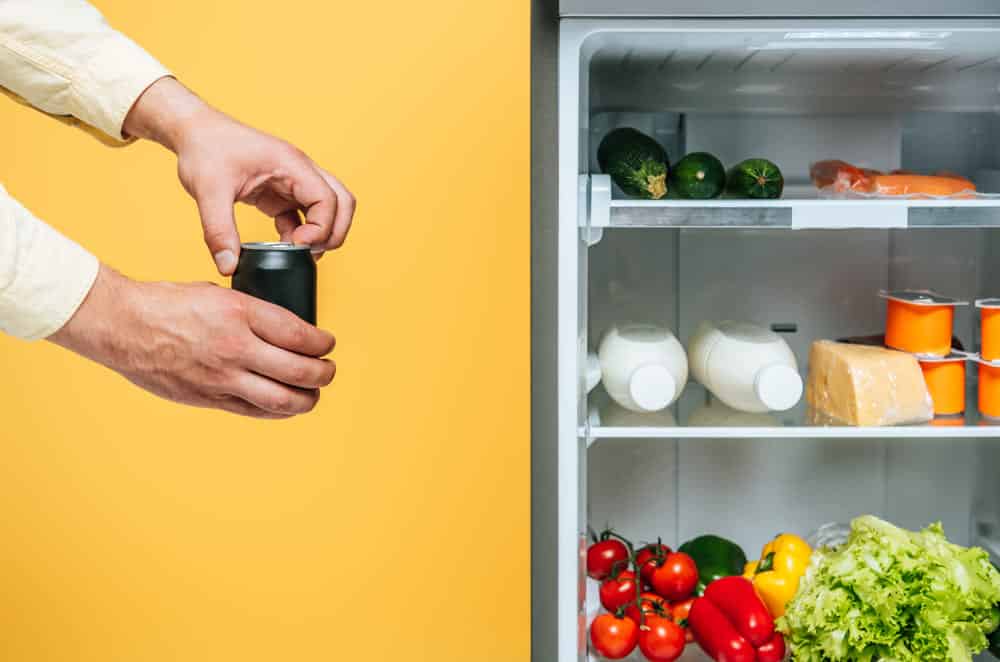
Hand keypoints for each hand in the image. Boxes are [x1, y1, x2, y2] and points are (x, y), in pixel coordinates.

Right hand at [49, 265, 335, 417]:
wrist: (123, 325)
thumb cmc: (167, 304)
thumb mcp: (217, 294)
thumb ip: (249, 312)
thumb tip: (279, 328)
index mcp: (241, 313)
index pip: (299, 334)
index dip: (322, 343)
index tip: (327, 343)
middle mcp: (236, 346)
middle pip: (299, 370)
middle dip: (323, 373)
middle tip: (328, 370)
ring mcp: (223, 377)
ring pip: (282, 399)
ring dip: (307, 399)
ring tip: (314, 393)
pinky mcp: (209, 398)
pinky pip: (254, 411)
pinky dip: (277, 411)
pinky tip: (285, 405)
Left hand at [123, 77, 354, 274]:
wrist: (193, 132)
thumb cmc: (205, 148)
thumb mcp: (208, 192)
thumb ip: (219, 231)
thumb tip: (229, 266)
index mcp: (291, 164)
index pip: (328, 199)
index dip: (321, 227)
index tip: (296, 245)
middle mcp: (299, 171)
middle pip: (342, 202)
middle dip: (334, 232)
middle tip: (310, 254)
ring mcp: (293, 181)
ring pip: (329, 209)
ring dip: (322, 233)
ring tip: (298, 253)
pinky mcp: (281, 192)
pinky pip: (305, 215)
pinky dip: (301, 233)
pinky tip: (283, 246)